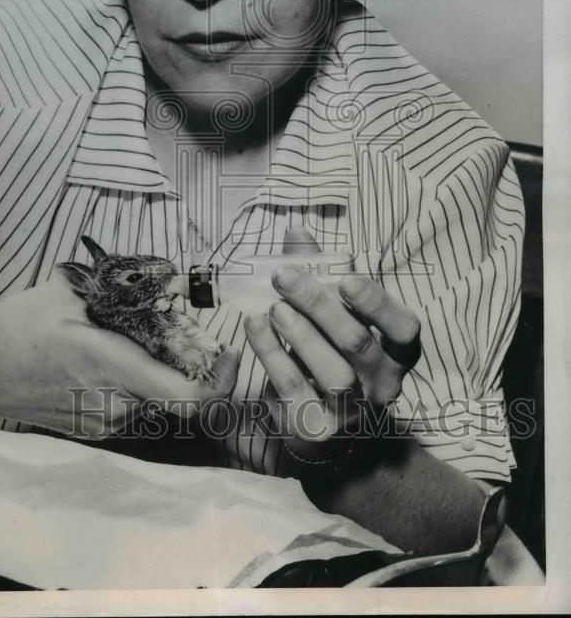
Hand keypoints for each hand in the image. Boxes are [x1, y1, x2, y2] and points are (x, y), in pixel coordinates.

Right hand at [0, 266, 238, 438]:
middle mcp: (114, 403)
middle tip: (184, 330)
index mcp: (110, 366)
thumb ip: (113, 284)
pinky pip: (136, 405)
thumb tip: (156, 270)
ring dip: (163, 372)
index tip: (228, 353)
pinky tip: (119, 355)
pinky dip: (141, 382)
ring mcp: (104, 422)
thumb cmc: (17, 328)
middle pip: (177, 392)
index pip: (187, 396)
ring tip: (144, 338)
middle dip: (189, 363)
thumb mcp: (64, 292)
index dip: (219, 381)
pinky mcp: (94, 428)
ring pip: (157, 399)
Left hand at [244, 226, 420, 461]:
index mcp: (396, 351)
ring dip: (301, 335)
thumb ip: (319, 273)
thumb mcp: (334, 313)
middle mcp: (382, 383)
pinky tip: (255, 327)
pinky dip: (272, 355)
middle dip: (319, 306)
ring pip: (333, 374)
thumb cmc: (332, 352)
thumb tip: (295, 232)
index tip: (347, 280)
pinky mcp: (316, 427)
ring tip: (274, 307)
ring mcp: (352, 410)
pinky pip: (295, 391)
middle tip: (284, 276)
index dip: (379, 305)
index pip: (404, 328)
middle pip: (358, 343)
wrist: (327, 428)